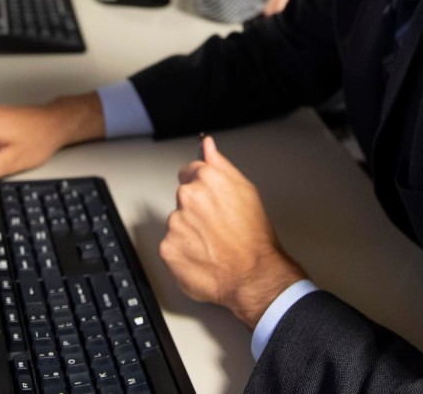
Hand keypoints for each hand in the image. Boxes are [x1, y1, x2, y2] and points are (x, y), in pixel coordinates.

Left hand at [159, 136, 305, 328]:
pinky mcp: (168, 248)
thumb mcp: (247, 191)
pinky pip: (171, 246)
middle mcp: (188, 198)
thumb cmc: (254, 237)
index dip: (201, 186)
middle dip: (196, 210)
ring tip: (212, 244)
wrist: (253, 275)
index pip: (190, 171)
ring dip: (189, 232)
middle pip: (183, 198)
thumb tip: (208, 145)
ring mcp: (175, 224)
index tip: (209, 199)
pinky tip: (202, 256)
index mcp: (207, 180)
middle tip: (217, 226)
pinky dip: (183, 253)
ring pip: (177, 223)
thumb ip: (221, 165)